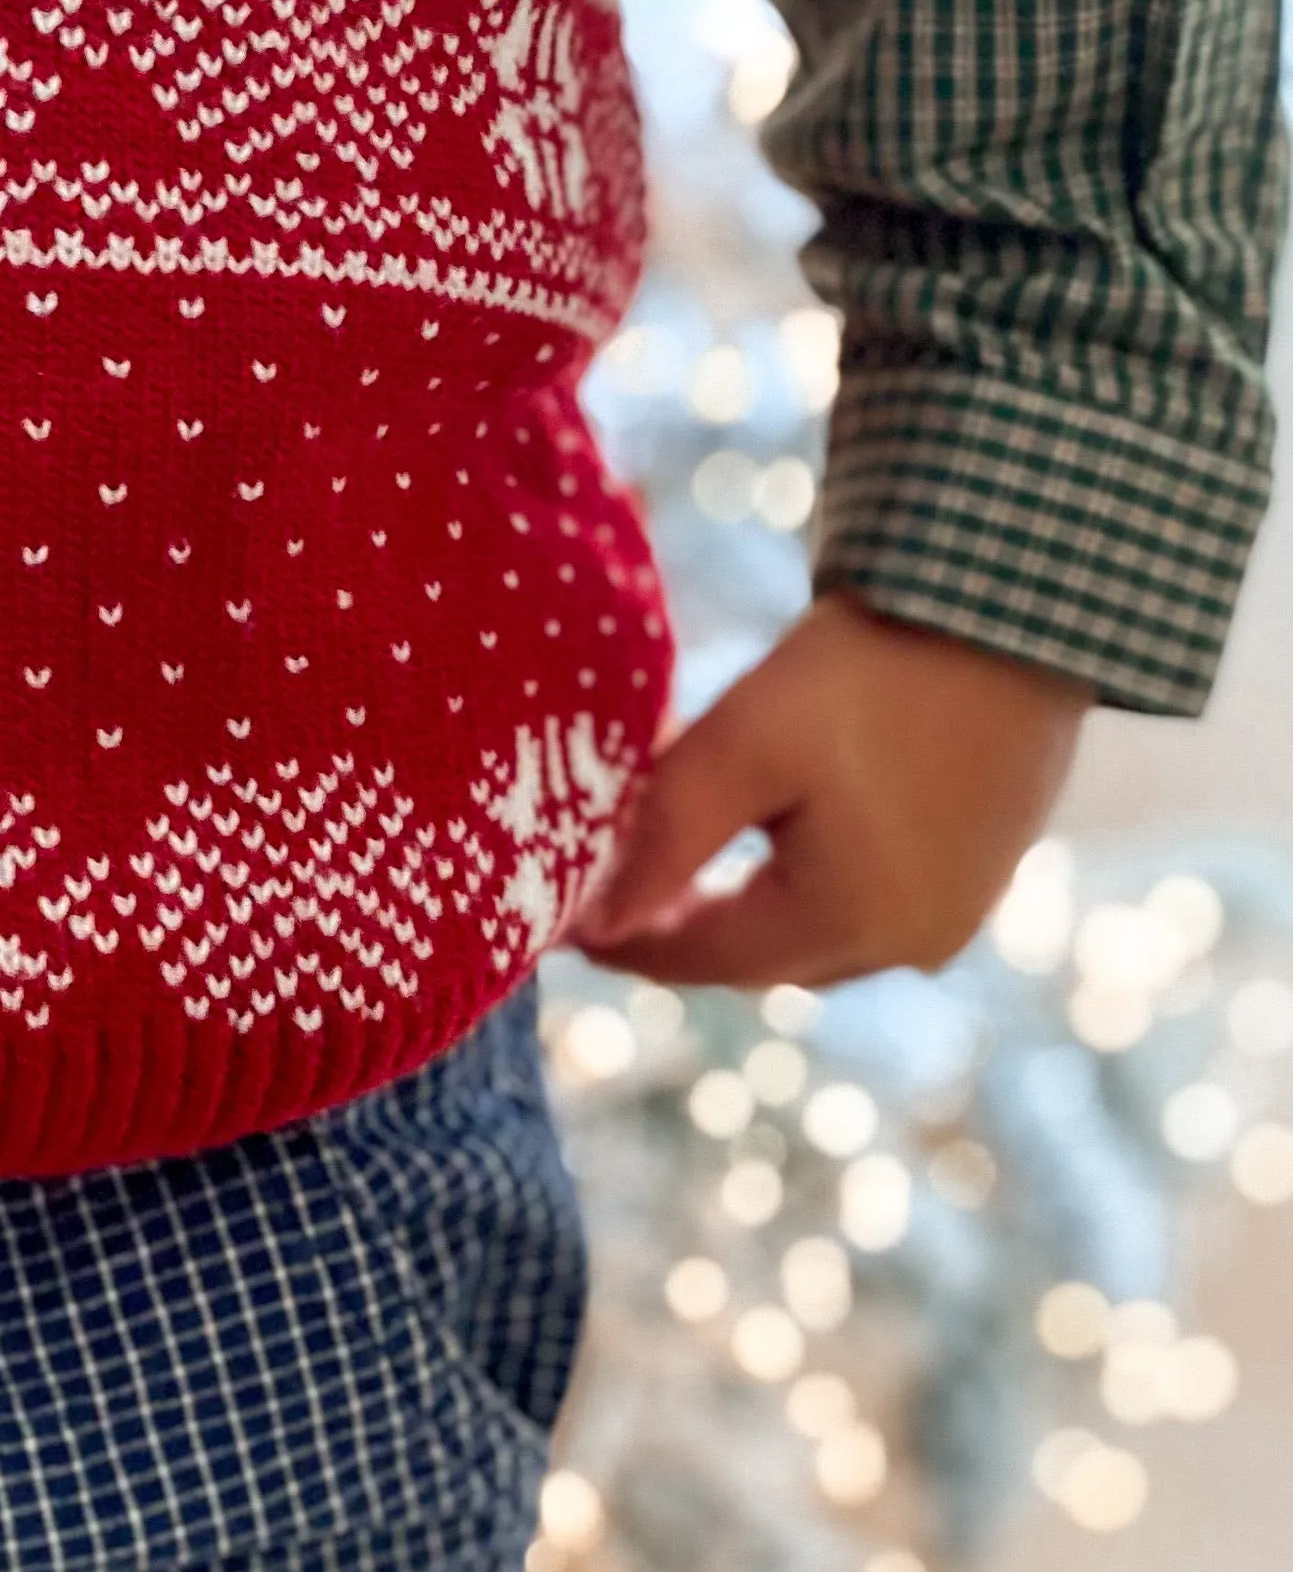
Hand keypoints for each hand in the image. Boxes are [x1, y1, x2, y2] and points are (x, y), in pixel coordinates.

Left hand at [572, 592, 1089, 990]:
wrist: (1010, 611)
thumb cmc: (870, 672)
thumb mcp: (743, 744)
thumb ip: (665, 841)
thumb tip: (599, 929)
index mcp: (851, 922)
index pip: (704, 960)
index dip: (626, 945)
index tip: (561, 926)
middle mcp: (911, 944)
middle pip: (762, 960)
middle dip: (683, 932)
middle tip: (609, 897)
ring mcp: (957, 915)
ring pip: (815, 940)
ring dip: (746, 915)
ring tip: (677, 874)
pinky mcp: (981, 875)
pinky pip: (868, 909)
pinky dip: (807, 891)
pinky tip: (770, 847)